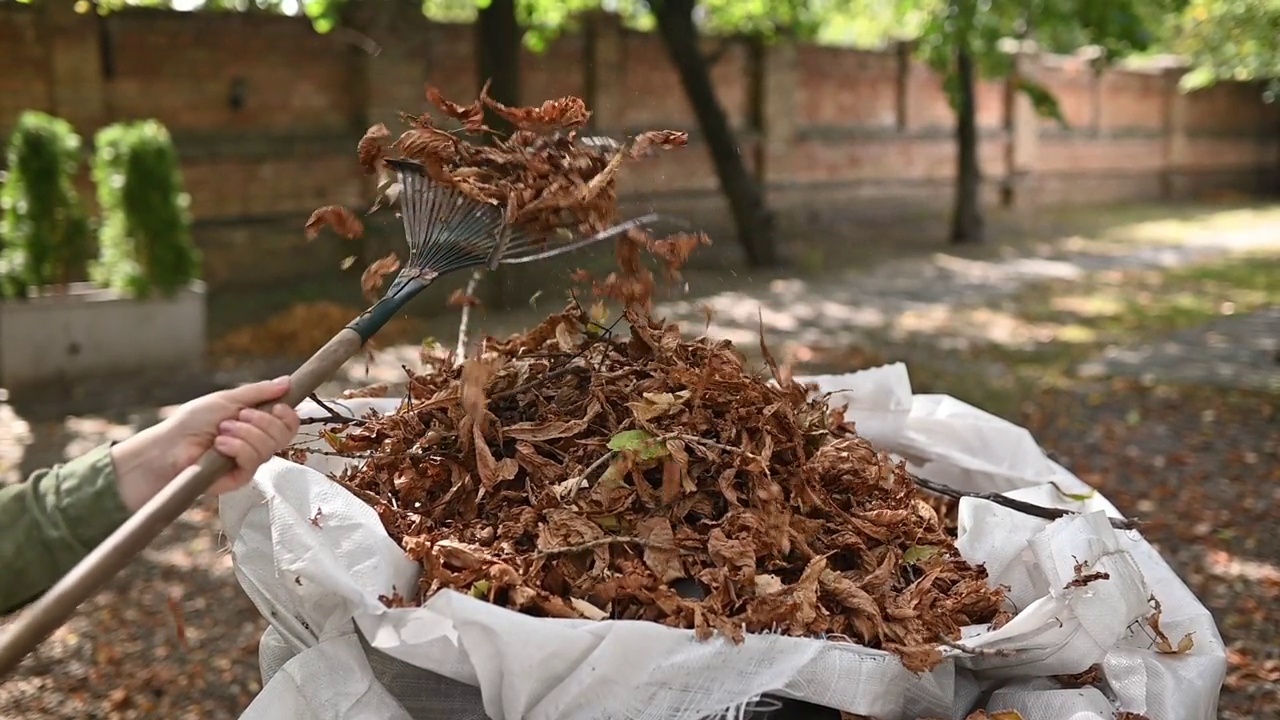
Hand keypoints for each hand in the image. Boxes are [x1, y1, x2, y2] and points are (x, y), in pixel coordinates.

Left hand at [111, 377, 301, 511]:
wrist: (166, 447)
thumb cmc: (190, 423)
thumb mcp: (226, 399)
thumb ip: (258, 392)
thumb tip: (287, 382)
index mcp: (256, 424)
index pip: (287, 424)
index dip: (288, 415)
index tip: (278, 406)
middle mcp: (256, 444)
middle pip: (283, 434)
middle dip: (263, 421)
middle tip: (239, 416)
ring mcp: (249, 462)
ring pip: (269, 447)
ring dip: (245, 433)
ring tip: (221, 431)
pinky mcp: (240, 478)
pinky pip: (253, 461)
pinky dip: (237, 448)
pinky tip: (219, 445)